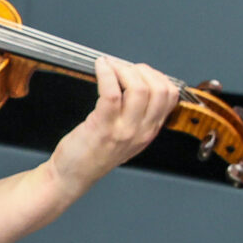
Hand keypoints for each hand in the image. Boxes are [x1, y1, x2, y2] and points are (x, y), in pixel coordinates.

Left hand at [49, 55, 180, 196]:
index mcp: (149, 131)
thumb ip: (138, 116)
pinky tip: (100, 67)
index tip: (140, 71)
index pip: (170, 96)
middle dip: (142, 70)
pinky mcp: (103, 127)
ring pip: (139, 89)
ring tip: (110, 67)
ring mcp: (124, 130)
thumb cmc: (93, 154)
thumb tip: (135, 83)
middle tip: (123, 67)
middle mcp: (141, 131)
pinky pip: (111, 93)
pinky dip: (106, 74)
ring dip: (124, 70)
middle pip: (159, 90)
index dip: (157, 76)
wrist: (73, 176)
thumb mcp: (127, 138)